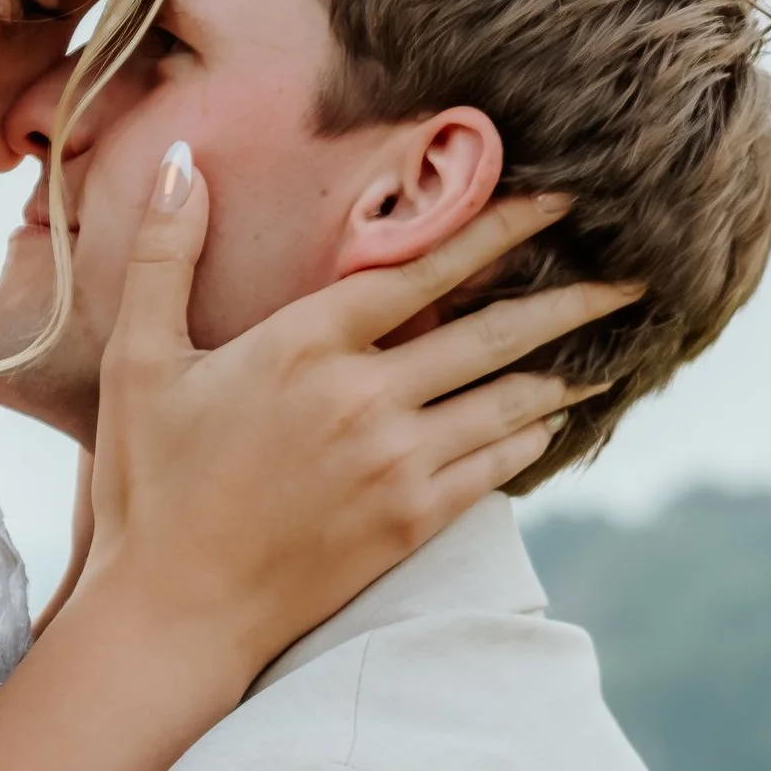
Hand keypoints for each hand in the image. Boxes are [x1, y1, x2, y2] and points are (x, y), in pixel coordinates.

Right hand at [82, 147, 633, 681]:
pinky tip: (552, 420)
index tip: (559, 202)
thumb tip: (184, 158)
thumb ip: (165, 254)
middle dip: (570, 300)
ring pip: (507, 402)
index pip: (424, 270)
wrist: (172, 611)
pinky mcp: (408, 523)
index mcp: (303, 347)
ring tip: (612, 347)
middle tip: (632, 277)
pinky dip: (530, 437)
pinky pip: (494, 467)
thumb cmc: (148, 485)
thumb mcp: (139, 361)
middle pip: (493, 334)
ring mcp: (394, 465)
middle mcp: (364, 400)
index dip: (500, 230)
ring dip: (565, 371)